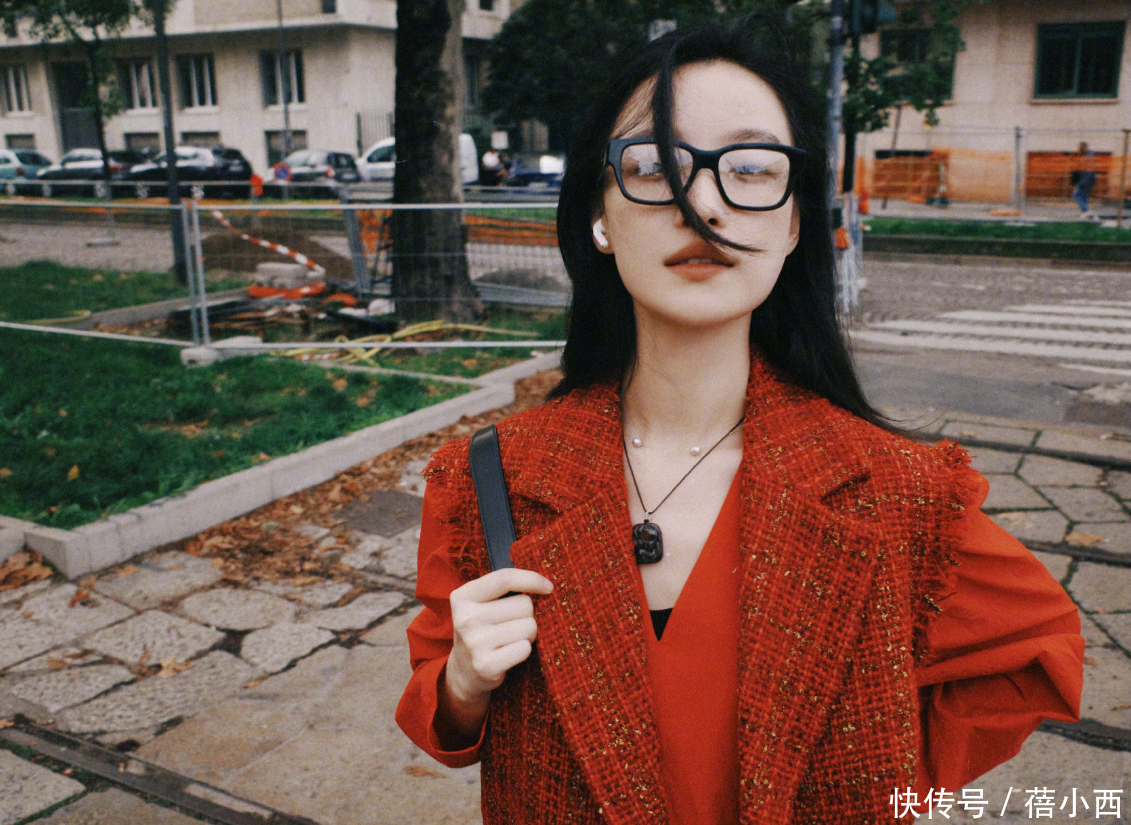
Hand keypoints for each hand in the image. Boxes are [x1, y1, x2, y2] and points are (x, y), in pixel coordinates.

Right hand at [437, 568, 552, 743]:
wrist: (463, 671)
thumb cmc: (482, 630)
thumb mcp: (480, 604)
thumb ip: (504, 590)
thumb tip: (546, 586)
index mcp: (463, 596)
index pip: (504, 578)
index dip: (532, 579)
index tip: (549, 587)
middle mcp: (466, 618)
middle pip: (524, 604)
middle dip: (526, 615)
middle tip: (511, 625)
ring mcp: (475, 642)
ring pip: (529, 626)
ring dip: (527, 634)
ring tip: (510, 641)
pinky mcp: (485, 665)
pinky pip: (525, 648)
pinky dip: (523, 651)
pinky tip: (509, 655)